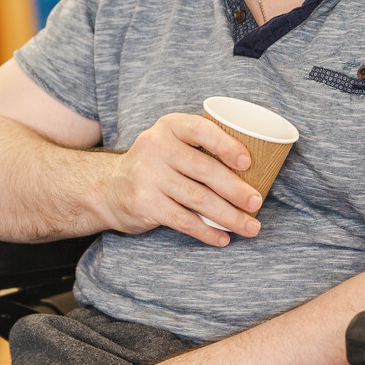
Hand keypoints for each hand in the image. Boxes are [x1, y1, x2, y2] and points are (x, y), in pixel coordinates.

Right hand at [96, 111, 261, 245]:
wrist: (107, 188)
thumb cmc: (154, 166)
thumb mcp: (169, 143)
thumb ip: (199, 148)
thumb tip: (254, 170)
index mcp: (168, 127)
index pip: (201, 130)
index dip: (227, 145)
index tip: (248, 163)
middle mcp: (155, 147)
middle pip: (204, 170)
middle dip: (236, 190)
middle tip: (257, 203)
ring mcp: (147, 176)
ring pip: (198, 199)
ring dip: (229, 216)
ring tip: (249, 227)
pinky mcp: (143, 203)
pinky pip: (183, 220)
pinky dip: (206, 231)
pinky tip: (222, 238)